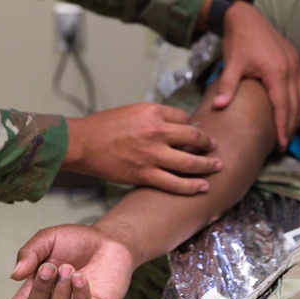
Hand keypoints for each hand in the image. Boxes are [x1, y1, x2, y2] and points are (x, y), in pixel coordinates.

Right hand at [0, 224, 135, 298]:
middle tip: (51, 267)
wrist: (107, 240)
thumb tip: (14, 274)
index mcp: (36, 290)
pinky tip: (81, 279)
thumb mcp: (48, 238)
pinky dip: (79, 298)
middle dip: (41, 290)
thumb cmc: (76, 241)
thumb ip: (30, 253)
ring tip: (70, 269)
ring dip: (61, 292)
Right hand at [63, 103, 219, 194]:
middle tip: (215, 148)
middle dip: (208, 144)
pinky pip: (175, 183)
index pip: (184, 118)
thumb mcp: (132, 111)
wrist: (82, 143)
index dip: (192, 126)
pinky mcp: (145, 174)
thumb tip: (174, 126)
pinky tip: (202, 187)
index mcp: (153, 112)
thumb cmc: (103, 126)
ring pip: (190, 163)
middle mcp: (156, 131)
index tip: (196, 133)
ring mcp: (152, 155)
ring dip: (207, 166)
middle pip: (194, 138)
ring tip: (217, 167)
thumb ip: (154, 117)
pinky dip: (191, 186)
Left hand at [210, 3, 299, 151]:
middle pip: (295, 104)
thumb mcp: (232, 64)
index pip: (283, 106)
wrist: (245, 17)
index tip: (280, 144)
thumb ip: (227, 87)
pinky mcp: (294, 59)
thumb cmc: (238, 40)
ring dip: (296, 115)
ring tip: (288, 133)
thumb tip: (219, 106)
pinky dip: (299, 101)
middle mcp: (291, 68)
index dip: (282, 127)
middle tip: (283, 144)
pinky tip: (292, 111)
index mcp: (277, 71)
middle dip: (290, 126)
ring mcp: (295, 63)